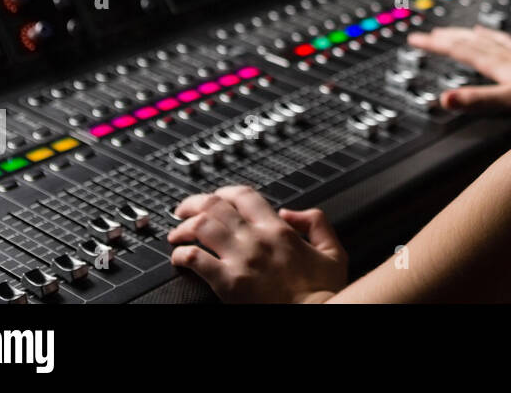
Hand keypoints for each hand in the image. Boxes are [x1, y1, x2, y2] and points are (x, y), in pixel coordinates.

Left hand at [168, 185, 347, 302]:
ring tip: (177, 234)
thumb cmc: (323, 293)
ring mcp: (241, 259)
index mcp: (279, 229)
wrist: (315, 317)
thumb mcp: (333, 250)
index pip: (243, 195)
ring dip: (183, 227)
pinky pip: (195, 259)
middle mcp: (256, 238)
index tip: (216, 197)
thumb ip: (316, 222)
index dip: (224, 192)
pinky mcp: (228, 283)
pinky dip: (182, 255)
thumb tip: (291, 212)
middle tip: (183, 210)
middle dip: (193, 204)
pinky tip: (179, 258)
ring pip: (201, 227)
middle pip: (214, 206)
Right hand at [407, 25, 510, 112]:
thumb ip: (476, 100)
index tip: (414, 39)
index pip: (458, 50)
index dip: (435, 45)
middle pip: (467, 41)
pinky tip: (491, 33)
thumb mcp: (508, 100)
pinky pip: (503, 42)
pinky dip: (490, 35)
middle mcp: (504, 55)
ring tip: (449, 29)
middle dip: (443, 37)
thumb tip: (444, 99)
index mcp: (496, 64)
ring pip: (483, 39)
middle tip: (422, 34)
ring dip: (462, 34)